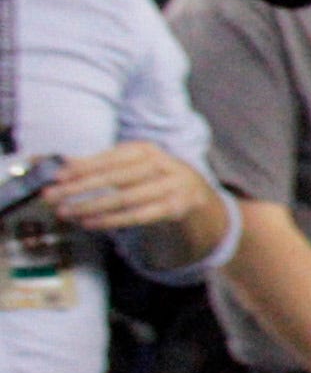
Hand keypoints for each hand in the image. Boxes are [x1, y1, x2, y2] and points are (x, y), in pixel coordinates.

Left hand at [45, 143, 223, 247]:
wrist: (195, 192)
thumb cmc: (152, 176)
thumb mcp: (130, 165)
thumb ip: (98, 164)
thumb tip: (62, 164)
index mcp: (146, 149)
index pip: (108, 158)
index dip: (81, 167)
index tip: (57, 176)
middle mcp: (161, 164)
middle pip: (114, 177)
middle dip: (79, 188)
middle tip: (52, 196)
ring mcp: (171, 186)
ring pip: (125, 198)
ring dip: (91, 206)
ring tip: (66, 212)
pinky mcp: (176, 207)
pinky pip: (139, 215)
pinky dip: (112, 220)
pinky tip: (90, 223)